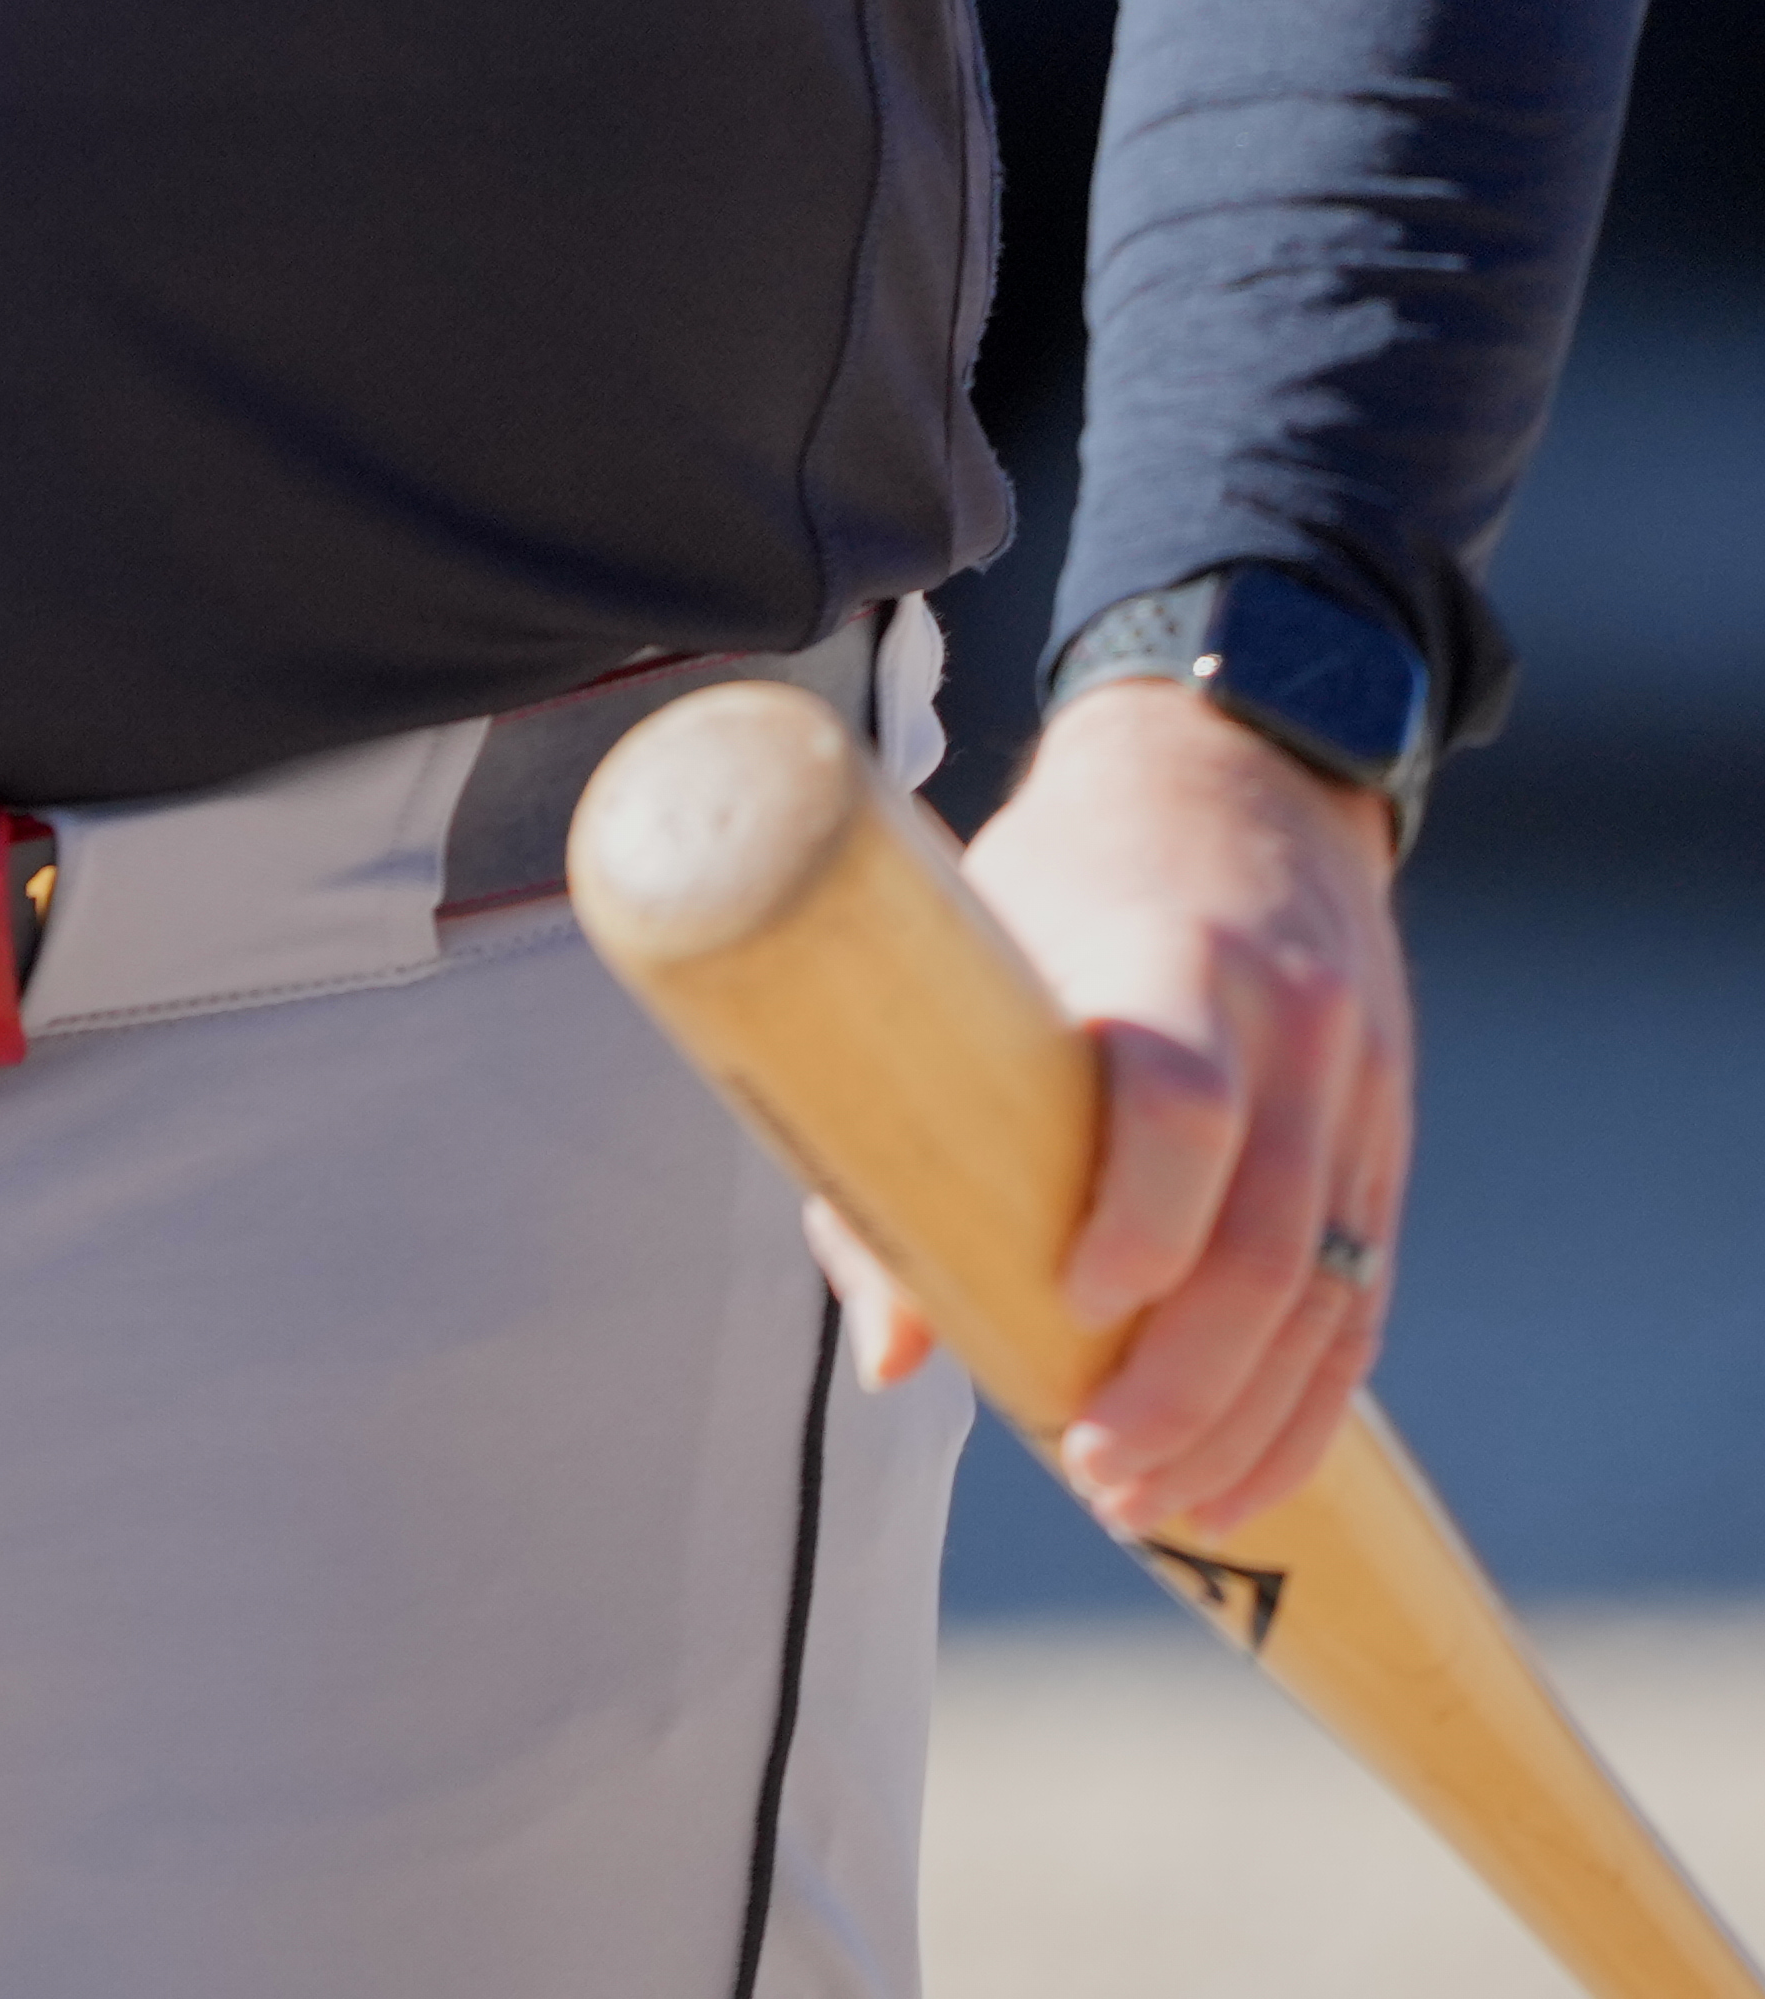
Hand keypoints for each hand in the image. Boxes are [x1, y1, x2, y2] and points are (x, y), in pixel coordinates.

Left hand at [805, 674, 1409, 1539]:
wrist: (1240, 768)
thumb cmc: (1058, 878)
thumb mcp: (971, 939)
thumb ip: (907, 1128)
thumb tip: (894, 1358)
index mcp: (1168, 955)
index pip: (1184, 1100)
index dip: (1141, 1214)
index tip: (1074, 1305)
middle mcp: (1287, 1022)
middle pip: (1266, 1237)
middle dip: (1188, 1385)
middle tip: (1094, 1473)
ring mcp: (1353, 1085)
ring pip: (1329, 1294)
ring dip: (1247, 1426)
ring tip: (1155, 1509)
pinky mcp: (1384, 1138)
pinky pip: (1363, 1298)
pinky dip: (1309, 1407)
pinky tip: (1243, 1479)